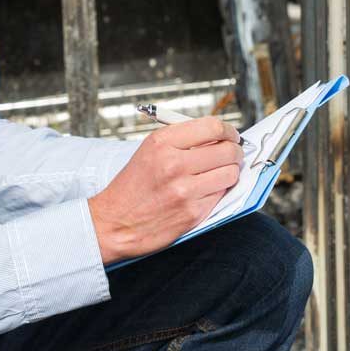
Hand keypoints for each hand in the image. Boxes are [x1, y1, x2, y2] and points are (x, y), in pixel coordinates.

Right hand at [88, 117, 242, 264]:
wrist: (114, 223)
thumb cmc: (132, 187)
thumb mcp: (149, 151)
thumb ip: (181, 140)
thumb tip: (218, 136)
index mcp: (162, 142)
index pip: (212, 127)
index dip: (228, 130)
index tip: (230, 135)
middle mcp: (174, 164)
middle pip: (227, 150)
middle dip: (235, 151)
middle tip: (233, 154)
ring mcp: (184, 190)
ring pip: (230, 173)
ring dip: (231, 171)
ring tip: (222, 172)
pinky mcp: (192, 213)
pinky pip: (221, 195)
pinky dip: (219, 191)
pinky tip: (208, 190)